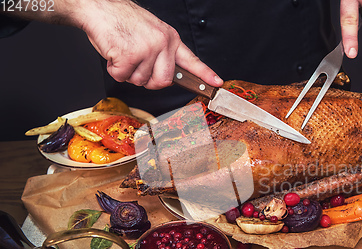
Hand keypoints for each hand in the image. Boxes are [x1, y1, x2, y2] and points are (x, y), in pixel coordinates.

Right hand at [79, 1, 221, 89]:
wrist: (100, 7)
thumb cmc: (123, 22)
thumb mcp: (152, 33)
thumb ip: (163, 53)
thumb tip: (167, 76)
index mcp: (170, 38)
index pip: (191, 60)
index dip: (205, 74)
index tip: (217, 83)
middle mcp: (162, 43)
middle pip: (164, 81)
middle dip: (149, 81)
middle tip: (137, 67)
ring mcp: (147, 49)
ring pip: (141, 81)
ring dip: (128, 72)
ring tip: (123, 52)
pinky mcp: (129, 55)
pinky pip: (123, 77)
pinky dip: (114, 69)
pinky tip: (114, 53)